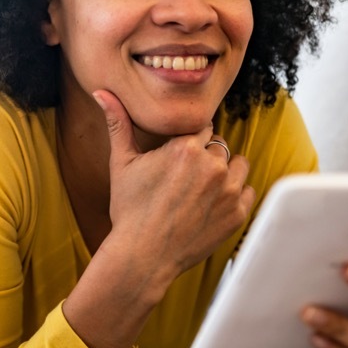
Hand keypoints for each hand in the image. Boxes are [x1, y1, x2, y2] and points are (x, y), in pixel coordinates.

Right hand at [92, 89, 254, 277]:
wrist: (143, 256)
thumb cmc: (129, 209)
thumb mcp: (121, 163)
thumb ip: (118, 122)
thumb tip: (100, 91)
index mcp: (186, 148)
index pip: (202, 127)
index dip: (189, 141)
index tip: (177, 158)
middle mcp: (212, 166)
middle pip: (219, 145)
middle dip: (205, 156)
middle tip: (184, 178)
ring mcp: (228, 191)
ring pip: (238, 164)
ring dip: (224, 171)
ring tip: (200, 189)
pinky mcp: (237, 214)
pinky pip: (247, 191)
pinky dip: (234, 195)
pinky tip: (211, 205)